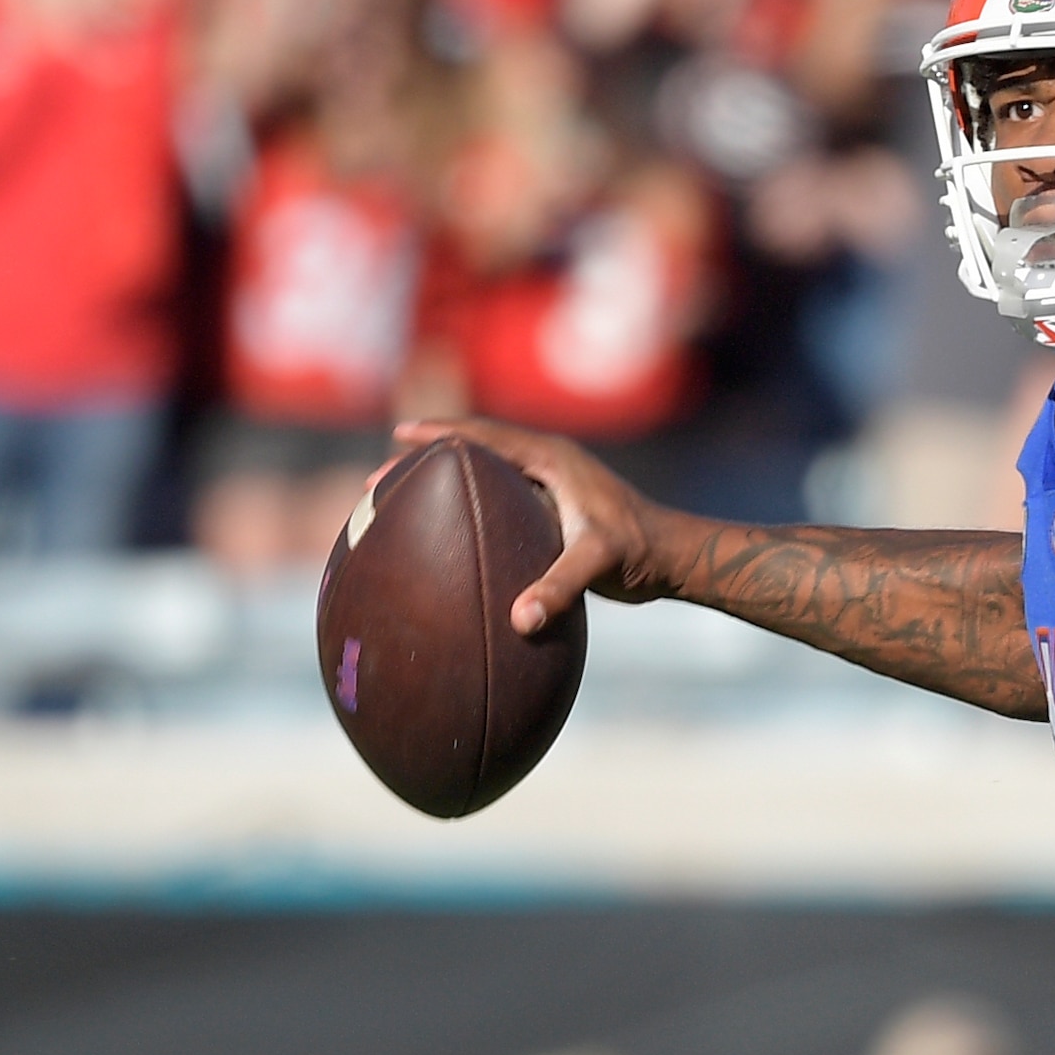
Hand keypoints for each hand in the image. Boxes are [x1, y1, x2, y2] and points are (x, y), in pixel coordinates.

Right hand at [390, 416, 674, 633]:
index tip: (399, 435)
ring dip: (443, 482)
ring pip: (483, 473)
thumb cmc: (641, 553)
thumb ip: (560, 587)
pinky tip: (445, 535)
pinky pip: (498, 498)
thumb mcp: (599, 564)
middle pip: (474, 451)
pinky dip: (467, 507)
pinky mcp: (552, 507)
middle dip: (426, 459)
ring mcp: (549, 484)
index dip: (440, 433)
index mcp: (551, 458)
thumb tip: (520, 621)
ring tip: (398, 500)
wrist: (675, 559)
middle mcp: (547, 463)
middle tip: (379, 476)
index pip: (484, 436)